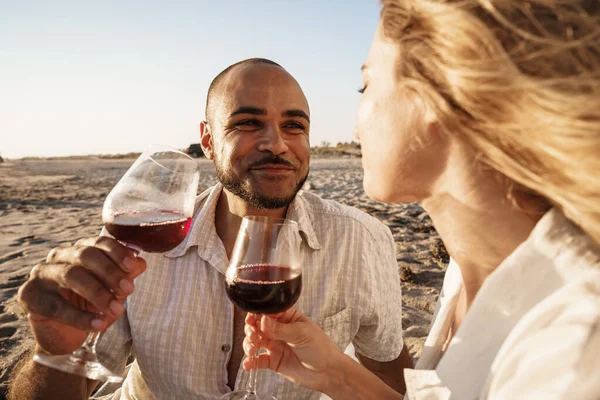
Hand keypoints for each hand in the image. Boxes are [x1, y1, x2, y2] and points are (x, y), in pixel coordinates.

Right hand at [17, 236, 145, 354]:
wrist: (65, 336)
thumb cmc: (91, 306)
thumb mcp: (113, 290)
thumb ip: (125, 275)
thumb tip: (141, 263)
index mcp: (80, 249)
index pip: (99, 243)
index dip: (117, 252)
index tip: (134, 266)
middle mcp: (59, 256)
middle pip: (85, 255)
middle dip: (110, 272)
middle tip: (128, 290)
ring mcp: (41, 273)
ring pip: (71, 275)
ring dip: (98, 293)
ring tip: (116, 310)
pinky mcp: (29, 295)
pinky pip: (56, 305)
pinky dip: (80, 316)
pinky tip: (99, 324)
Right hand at [242, 308, 344, 393]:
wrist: (327, 372)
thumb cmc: (320, 347)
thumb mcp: (301, 334)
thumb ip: (280, 329)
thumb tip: (263, 320)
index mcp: (287, 317)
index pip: (267, 312)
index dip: (257, 315)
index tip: (251, 320)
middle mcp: (279, 330)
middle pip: (258, 326)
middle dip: (251, 330)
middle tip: (252, 336)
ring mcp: (275, 345)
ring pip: (255, 342)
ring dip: (249, 344)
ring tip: (251, 350)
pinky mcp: (273, 361)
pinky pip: (258, 360)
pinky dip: (251, 362)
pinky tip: (248, 364)